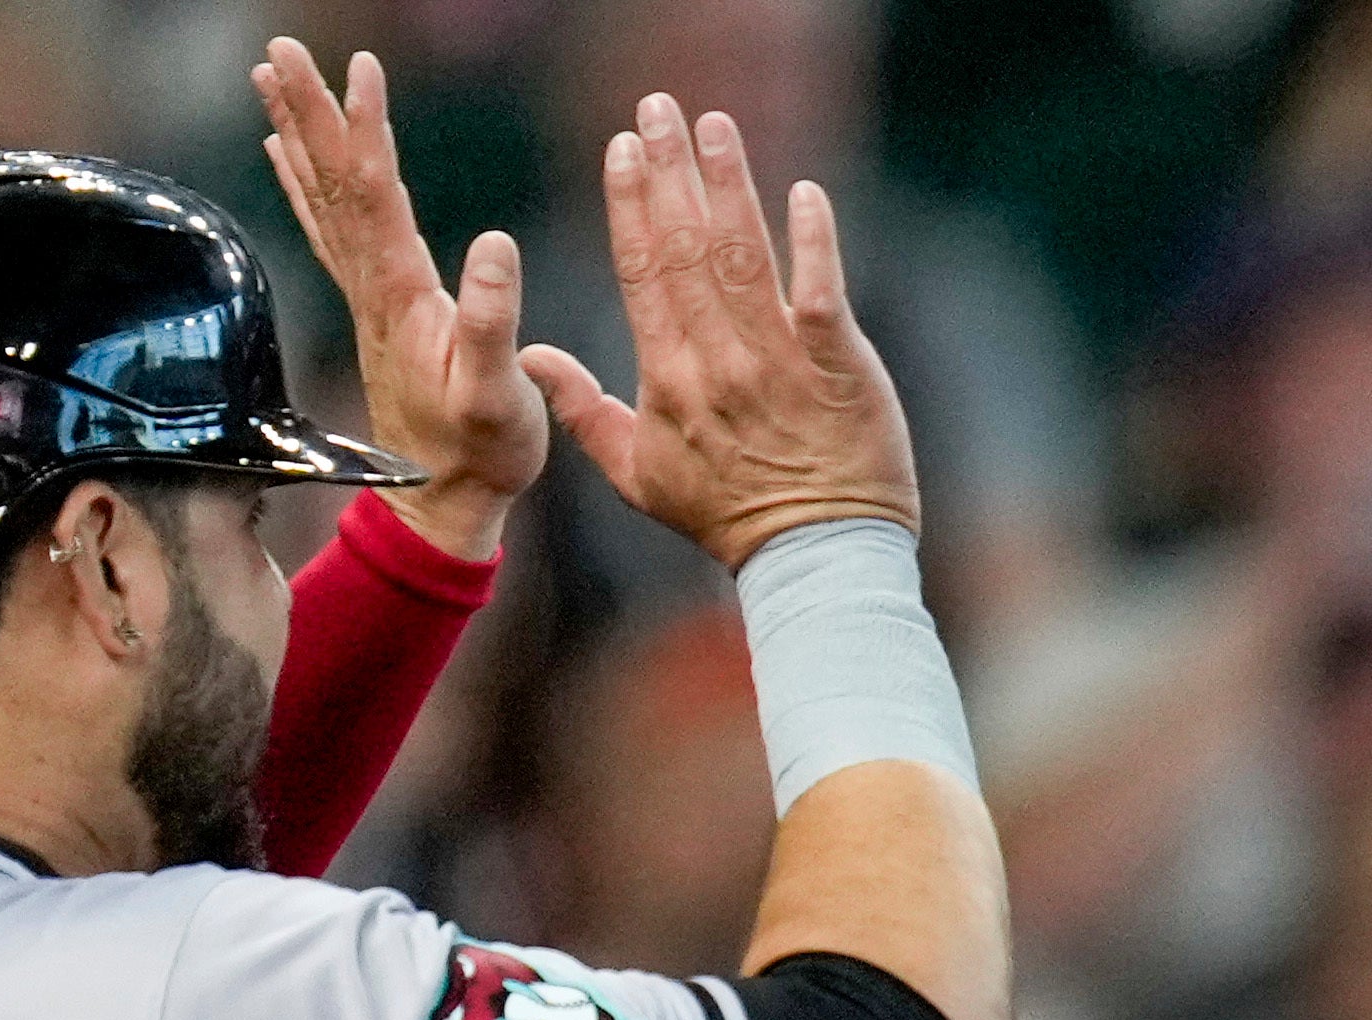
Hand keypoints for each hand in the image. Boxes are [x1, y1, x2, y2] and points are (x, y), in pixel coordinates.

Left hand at [254, 37, 542, 560]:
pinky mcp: (375, 309)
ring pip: (323, 198)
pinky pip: (330, 230)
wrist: (444, 507)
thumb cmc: (482, 455)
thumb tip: (495, 244)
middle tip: (280, 48)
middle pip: (333, 183)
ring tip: (271, 77)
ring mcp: (368, 297)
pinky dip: (306, 184)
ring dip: (298, 134)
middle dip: (308, 112)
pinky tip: (287, 153)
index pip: (377, 195)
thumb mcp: (499, 396)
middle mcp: (373, 287)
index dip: (366, 130)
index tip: (360, 68)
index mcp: (403, 296)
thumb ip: (493, 323)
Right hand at [519, 95, 917, 569]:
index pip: (641, 274)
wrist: (814, 557)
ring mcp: (780, 361)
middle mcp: (719, 362)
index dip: (630, 206)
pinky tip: (803, 192)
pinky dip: (814, 241)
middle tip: (657, 110)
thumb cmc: (726, 517)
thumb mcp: (638, 477)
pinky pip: (823, 291)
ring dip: (729, 185)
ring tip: (714, 126)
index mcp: (668, 379)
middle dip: (670, 174)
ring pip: (747, 257)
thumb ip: (584, 411)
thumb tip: (532, 357)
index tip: (620, 149)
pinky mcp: (839, 365)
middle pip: (687, 250)